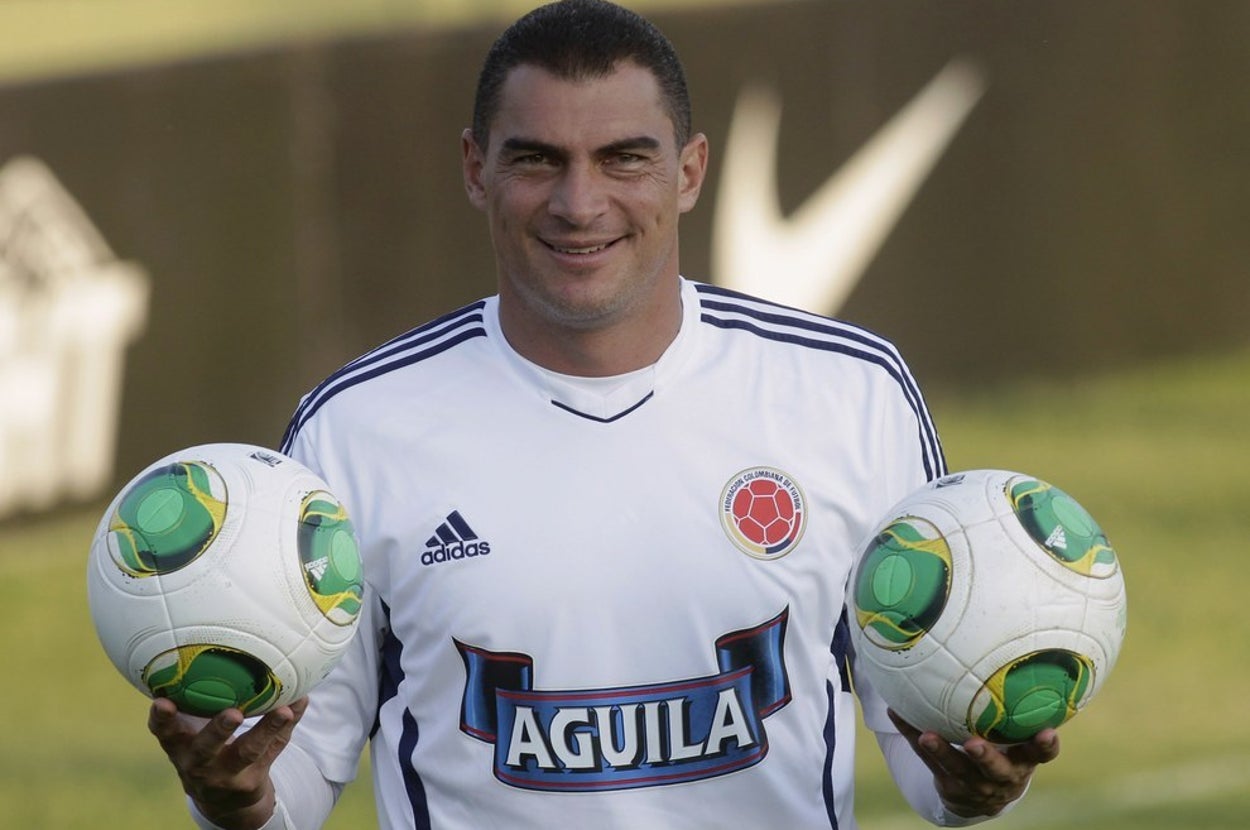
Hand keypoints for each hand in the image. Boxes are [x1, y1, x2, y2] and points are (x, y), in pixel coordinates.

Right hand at [148, 697, 307, 829]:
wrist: (224, 802)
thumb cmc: (208, 751)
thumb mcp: (195, 734)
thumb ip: (201, 702)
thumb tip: (235, 662)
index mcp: (180, 747)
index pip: (165, 733)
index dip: (162, 718)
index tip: (162, 702)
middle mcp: (199, 764)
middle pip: (206, 748)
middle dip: (218, 730)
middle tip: (233, 714)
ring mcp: (227, 775)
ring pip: (247, 752)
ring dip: (266, 730)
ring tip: (282, 712)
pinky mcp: (253, 779)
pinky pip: (274, 749)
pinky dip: (287, 727)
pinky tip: (297, 706)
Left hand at [889, 709, 1059, 817]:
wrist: (982, 797)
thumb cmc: (1004, 752)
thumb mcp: (1018, 742)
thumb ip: (1018, 713)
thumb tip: (1006, 653)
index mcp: (1024, 761)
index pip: (1041, 755)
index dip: (1045, 745)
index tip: (1047, 732)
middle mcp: (1002, 776)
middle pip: (995, 769)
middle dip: (984, 757)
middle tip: (973, 744)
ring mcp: (974, 785)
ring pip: (956, 768)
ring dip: (940, 751)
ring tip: (926, 735)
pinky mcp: (949, 786)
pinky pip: (926, 761)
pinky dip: (911, 736)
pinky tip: (895, 714)